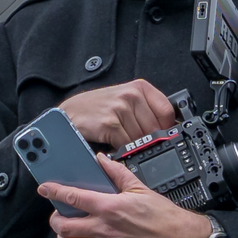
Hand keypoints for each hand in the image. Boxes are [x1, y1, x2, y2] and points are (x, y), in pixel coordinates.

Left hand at [40, 154, 212, 237]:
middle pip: (64, 226)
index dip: (54, 192)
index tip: (45, 189)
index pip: (72, 198)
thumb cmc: (164, 216)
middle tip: (58, 213)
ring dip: (64, 237)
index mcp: (110, 207)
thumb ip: (117, 173)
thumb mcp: (140, 188)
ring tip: (68, 230)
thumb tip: (102, 160)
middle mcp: (105, 229)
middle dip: (55, 219)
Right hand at [60, 79, 175, 148]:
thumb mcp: (124, 99)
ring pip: (141, 138)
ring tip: (121, 139)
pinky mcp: (110, 123)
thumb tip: (167, 128)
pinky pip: (126, 144)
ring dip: (132, 145)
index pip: (167, 111)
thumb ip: (145, 109)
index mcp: (140, 88)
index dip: (166, 127)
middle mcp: (131, 95)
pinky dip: (121, 149)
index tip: (162, 135)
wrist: (69, 113)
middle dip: (147, 139)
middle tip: (136, 140)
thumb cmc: (97, 108)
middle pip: (155, 128)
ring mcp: (121, 109)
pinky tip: (113, 143)